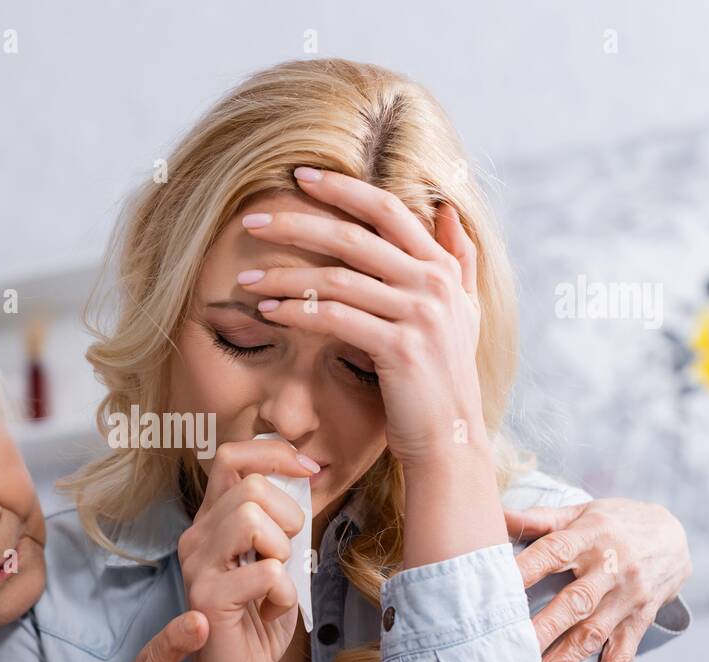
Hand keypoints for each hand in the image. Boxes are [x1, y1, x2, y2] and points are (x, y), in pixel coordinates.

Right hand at [177, 439, 314, 661]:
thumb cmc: (258, 619)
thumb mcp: (275, 558)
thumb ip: (280, 520)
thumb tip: (305, 473)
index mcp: (211, 522)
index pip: (232, 457)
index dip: (274, 453)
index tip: (309, 469)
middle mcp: (196, 537)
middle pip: (250, 485)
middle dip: (287, 515)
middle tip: (285, 555)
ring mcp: (197, 566)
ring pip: (250, 518)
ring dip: (281, 550)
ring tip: (275, 581)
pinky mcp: (208, 598)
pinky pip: (266, 572)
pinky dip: (284, 593)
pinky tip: (271, 611)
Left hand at [238, 167, 488, 470]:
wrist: (450, 438)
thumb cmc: (444, 378)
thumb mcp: (462, 312)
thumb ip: (458, 259)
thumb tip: (446, 208)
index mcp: (443, 267)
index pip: (387, 209)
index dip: (342, 189)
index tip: (299, 177)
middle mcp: (434, 283)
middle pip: (353, 236)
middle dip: (297, 224)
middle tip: (252, 221)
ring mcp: (419, 315)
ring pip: (336, 278)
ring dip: (284, 276)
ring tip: (245, 278)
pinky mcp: (399, 348)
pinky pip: (334, 318)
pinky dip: (295, 311)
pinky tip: (266, 311)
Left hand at [505, 498, 691, 661]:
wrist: (676, 535)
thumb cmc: (613, 522)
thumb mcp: (581, 512)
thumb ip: (538, 518)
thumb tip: (494, 512)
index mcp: (591, 536)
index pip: (553, 553)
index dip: (524, 569)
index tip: (494, 588)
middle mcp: (612, 569)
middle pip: (574, 601)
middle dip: (542, 627)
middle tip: (508, 649)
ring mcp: (629, 599)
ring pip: (593, 633)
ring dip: (563, 661)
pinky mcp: (640, 621)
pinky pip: (623, 655)